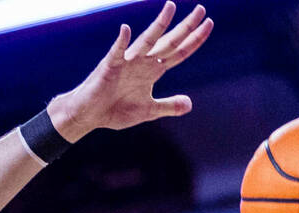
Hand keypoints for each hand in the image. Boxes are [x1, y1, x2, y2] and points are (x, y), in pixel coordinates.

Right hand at [50, 2, 212, 139]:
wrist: (89, 115)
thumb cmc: (115, 110)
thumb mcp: (148, 111)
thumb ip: (168, 106)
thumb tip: (189, 105)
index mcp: (153, 71)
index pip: (178, 53)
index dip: (194, 40)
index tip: (209, 24)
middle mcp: (143, 62)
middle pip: (168, 42)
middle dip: (185, 27)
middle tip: (201, 9)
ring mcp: (127, 62)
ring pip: (147, 41)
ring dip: (159, 25)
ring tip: (171, 7)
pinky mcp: (109, 66)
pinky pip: (116, 52)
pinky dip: (121, 42)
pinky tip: (126, 30)